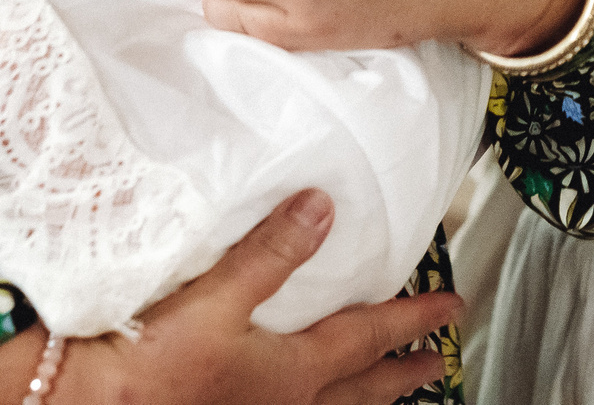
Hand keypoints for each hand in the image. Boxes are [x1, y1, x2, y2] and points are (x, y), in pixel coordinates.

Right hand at [0, 189, 456, 404]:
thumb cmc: (143, 369)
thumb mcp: (212, 300)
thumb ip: (270, 254)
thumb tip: (323, 208)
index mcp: (290, 373)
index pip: (368, 337)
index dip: (413, 320)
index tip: (450, 308)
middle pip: (361, 391)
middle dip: (402, 374)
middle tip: (435, 364)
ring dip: (362, 401)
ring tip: (383, 392)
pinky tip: (299, 404)